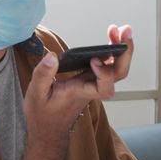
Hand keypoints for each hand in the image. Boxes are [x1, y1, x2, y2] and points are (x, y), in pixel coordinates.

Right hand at [18, 25, 134, 159]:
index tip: (95, 59)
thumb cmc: (42, 114)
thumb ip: (43, 75)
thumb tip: (52, 56)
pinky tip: (109, 38)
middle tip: (124, 30)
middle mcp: (91, 88)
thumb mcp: (36, 93)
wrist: (48, 130)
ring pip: (116, 69)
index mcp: (80, 93)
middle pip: (119, 73)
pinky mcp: (90, 80)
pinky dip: (111, 51)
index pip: (104, 87)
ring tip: (117, 29)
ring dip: (120, 48)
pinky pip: (108, 66)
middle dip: (125, 51)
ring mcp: (92, 84)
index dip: (104, 73)